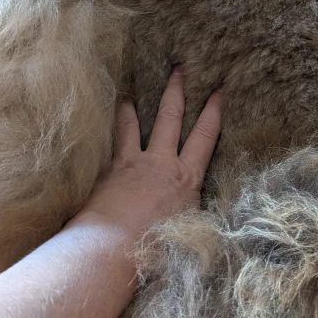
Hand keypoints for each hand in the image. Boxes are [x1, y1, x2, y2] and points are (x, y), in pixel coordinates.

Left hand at [73, 68, 224, 239]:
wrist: (112, 249)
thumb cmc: (157, 247)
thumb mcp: (193, 233)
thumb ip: (200, 216)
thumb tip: (209, 217)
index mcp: (186, 178)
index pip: (205, 137)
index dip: (214, 111)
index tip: (220, 89)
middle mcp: (160, 163)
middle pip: (170, 119)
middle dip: (176, 92)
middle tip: (178, 69)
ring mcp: (131, 165)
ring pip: (133, 127)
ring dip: (132, 110)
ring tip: (128, 95)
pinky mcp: (107, 174)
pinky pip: (108, 148)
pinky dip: (107, 139)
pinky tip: (97, 133)